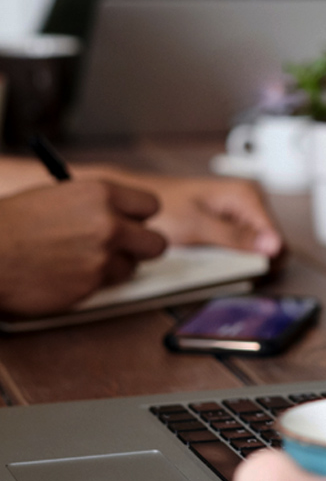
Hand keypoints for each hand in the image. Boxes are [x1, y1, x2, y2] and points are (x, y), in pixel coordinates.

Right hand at [0, 181, 167, 315]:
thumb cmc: (9, 225)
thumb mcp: (56, 198)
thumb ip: (93, 207)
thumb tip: (119, 216)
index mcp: (100, 194)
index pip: (149, 206)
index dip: (139, 218)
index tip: (132, 223)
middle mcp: (108, 224)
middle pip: (155, 243)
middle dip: (140, 248)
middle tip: (123, 249)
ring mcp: (102, 257)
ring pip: (131, 268)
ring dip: (113, 268)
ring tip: (79, 261)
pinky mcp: (90, 286)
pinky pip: (105, 286)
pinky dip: (90, 283)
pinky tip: (64, 274)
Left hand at [83, 169, 282, 257]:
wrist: (134, 205)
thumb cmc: (161, 208)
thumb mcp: (197, 226)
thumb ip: (236, 238)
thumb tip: (272, 246)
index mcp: (248, 196)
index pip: (277, 240)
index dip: (263, 261)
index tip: (242, 271)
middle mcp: (249, 204)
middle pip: (270, 248)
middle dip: (250, 263)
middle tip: (222, 267)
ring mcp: (240, 217)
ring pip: (256, 252)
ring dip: (238, 263)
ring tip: (212, 261)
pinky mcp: (230, 229)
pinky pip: (242, 251)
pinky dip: (228, 260)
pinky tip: (210, 259)